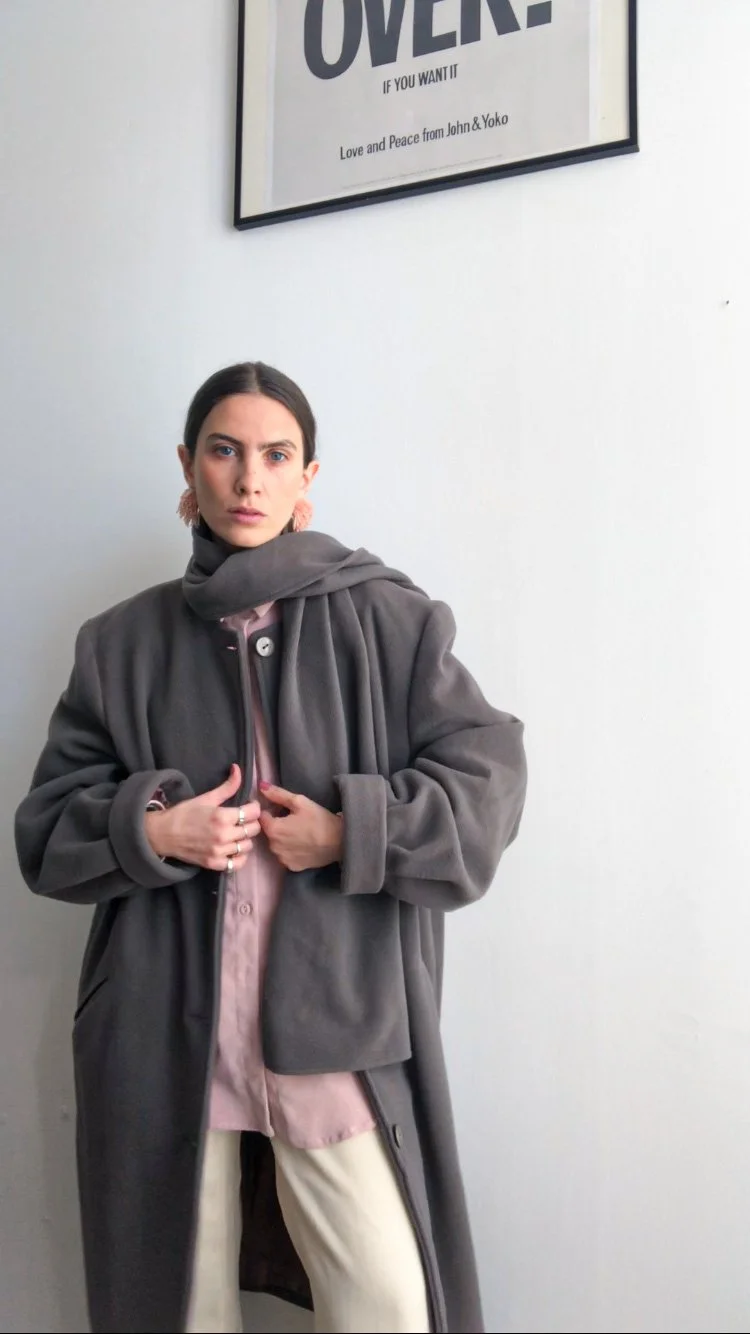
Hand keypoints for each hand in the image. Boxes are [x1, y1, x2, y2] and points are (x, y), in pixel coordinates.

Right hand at [144, 764, 260, 870]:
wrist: (164, 833)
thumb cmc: (185, 813)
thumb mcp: (206, 797)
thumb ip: (227, 786)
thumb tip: (238, 769)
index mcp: (222, 816)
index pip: (254, 812)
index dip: (254, 807)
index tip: (249, 806)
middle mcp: (224, 835)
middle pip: (254, 829)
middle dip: (251, 822)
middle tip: (243, 819)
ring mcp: (219, 851)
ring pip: (248, 846)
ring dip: (245, 838)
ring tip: (237, 833)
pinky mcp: (215, 864)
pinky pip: (238, 864)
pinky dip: (239, 857)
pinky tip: (234, 849)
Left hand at [258, 783, 342, 872]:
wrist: (340, 842)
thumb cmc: (319, 819)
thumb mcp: (300, 802)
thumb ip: (278, 794)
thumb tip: (261, 786)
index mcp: (273, 829)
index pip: (261, 817)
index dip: (270, 811)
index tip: (283, 809)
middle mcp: (273, 846)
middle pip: (269, 831)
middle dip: (276, 824)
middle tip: (294, 820)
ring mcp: (282, 859)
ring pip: (276, 844)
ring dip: (282, 838)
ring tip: (299, 832)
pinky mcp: (291, 867)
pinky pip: (285, 855)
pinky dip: (290, 850)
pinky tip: (302, 845)